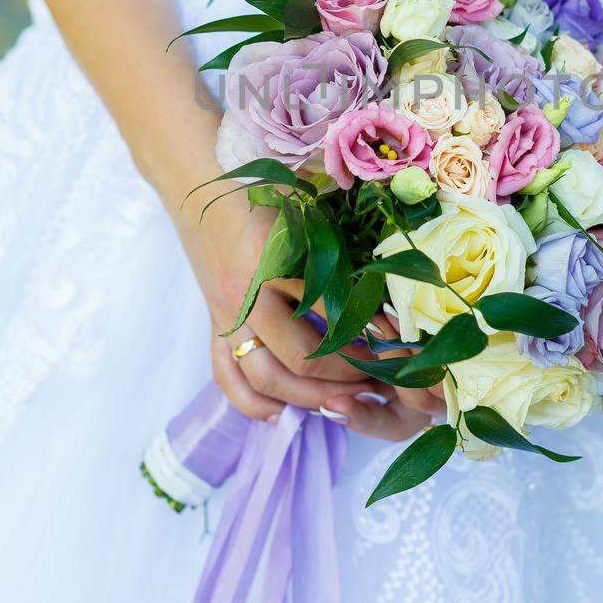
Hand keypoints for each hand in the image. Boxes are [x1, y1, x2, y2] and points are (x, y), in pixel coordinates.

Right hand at [179, 192, 429, 440]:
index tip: (399, 347)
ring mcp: (225, 314)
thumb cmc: (268, 195)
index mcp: (274, 259)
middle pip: (301, 357)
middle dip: (347, 376)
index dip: (370, 336)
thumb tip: (384, 317)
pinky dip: (253, 403)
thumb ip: (341, 262)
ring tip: (347, 398)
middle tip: (381, 380)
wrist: (203, 189)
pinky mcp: (214, 325)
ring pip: (265, 378)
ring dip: (309, 398)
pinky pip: (227, 377)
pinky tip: (283, 413)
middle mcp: (246, 294)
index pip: (331, 314)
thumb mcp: (310, 218)